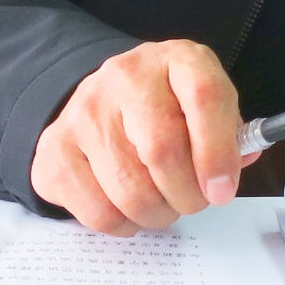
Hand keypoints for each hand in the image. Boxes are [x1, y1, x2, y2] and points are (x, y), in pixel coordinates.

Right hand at [31, 40, 245, 234]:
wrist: (105, 97)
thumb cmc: (168, 107)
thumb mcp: (205, 106)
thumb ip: (229, 137)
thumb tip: (227, 178)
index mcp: (176, 59)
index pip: (204, 97)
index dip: (218, 152)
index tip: (222, 190)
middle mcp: (126, 76)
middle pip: (163, 150)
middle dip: (188, 195)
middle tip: (194, 202)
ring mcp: (83, 110)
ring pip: (131, 191)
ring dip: (157, 214)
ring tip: (162, 204)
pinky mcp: (55, 148)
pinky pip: (98, 212)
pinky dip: (123, 225)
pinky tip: (128, 208)